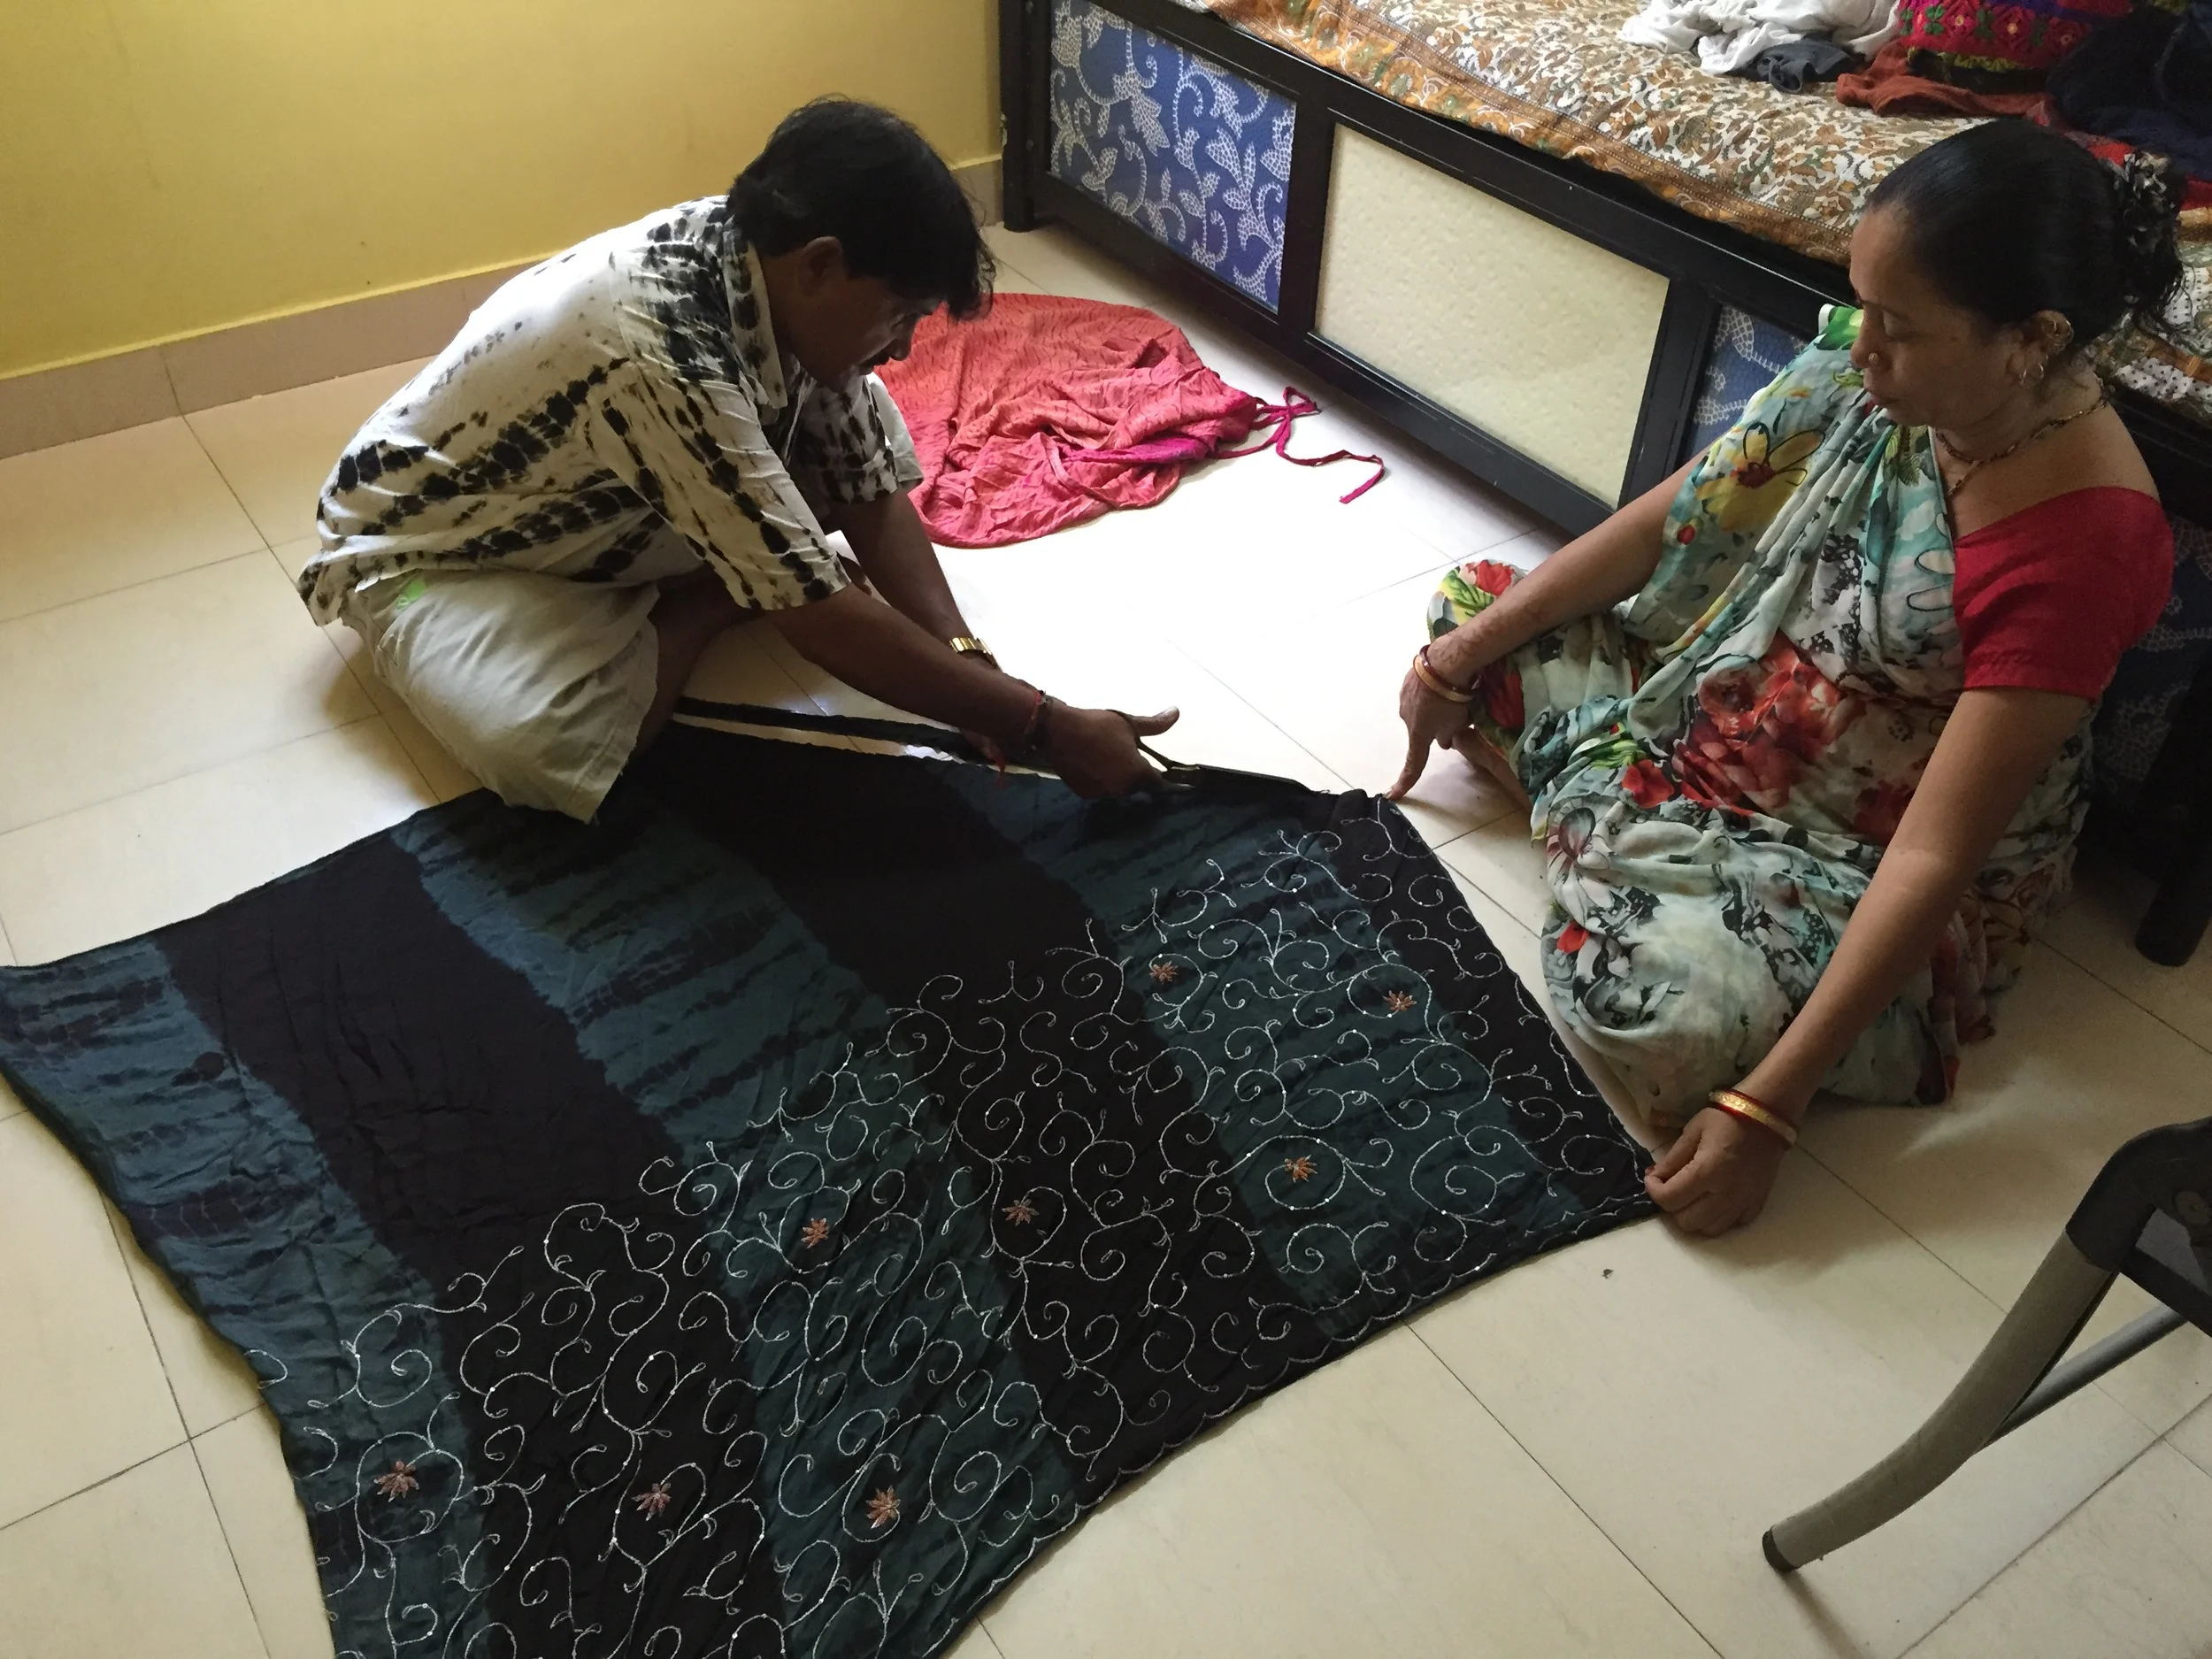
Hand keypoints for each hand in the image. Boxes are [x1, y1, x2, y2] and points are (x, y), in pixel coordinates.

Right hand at [1044, 705, 1179, 797]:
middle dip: (1136, 774)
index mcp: (1137, 773)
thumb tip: (1176, 712)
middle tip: (1126, 755)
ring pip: (1118, 788)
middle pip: (1137, 786)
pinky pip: (1100, 789)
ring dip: (1118, 778)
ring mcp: (1103, 794)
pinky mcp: (1085, 794)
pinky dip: (1100, 780)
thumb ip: (1156, 725)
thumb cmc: (1098, 725)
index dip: (1158, 773)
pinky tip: (1093, 765)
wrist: (1059, 731)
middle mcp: (1122, 789)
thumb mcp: (1129, 723)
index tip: (1155, 764)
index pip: (1157, 782)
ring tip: (1108, 758)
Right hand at [1387, 660, 1475, 798]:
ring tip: (1452, 693)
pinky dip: (1430, 690)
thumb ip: (1448, 735)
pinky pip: (1420, 690)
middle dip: (1435, 726)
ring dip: (1433, 705)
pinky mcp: (1408, 679)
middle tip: (1458, 715)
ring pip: (1420, 708)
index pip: (1413, 763)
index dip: (1405, 781)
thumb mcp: (1457, 723)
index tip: (1392, 795)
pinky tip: (1443, 680)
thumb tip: (1443, 740)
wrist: (1445, 662)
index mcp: (1418, 734)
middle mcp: (1406, 717)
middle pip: (1421, 729)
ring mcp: (1404, 697)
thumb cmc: (1453, 699)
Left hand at [1644, 1106, 1789, 1235]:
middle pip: (1687, 1222)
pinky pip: (1732, 1225)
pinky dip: (1717, 1219)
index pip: (1670, 1199)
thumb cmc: (1726, 1119)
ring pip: (1709, 1230)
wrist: (1766, 1117)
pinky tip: (1714, 1201)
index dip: (1653, 1190)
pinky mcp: (1757, 1204)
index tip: (1653, 1178)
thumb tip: (1654, 1177)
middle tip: (1672, 1187)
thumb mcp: (1692, 1132)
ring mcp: (1743, 1202)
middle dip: (1672, 1206)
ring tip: (1691, 1197)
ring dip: (1694, 1217)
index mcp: (1707, 1172)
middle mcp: (1725, 1194)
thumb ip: (1672, 1159)